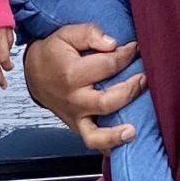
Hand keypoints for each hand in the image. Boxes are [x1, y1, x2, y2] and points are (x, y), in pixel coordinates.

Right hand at [21, 22, 145, 152]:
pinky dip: (108, 146)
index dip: (128, 55)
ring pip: (96, 134)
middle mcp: (74, 99)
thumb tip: (112, 43)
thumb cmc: (53, 54)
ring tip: (132, 131)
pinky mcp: (77, 126)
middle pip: (107, 101)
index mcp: (72, 74)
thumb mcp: (66, 34)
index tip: (136, 48)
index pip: (108, 65)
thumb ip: (89, 34)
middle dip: (131, 90)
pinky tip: (124, 143)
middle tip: (144, 79)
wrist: (35, 74)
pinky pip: (92, 142)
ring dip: (116, 135)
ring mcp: (76, 116)